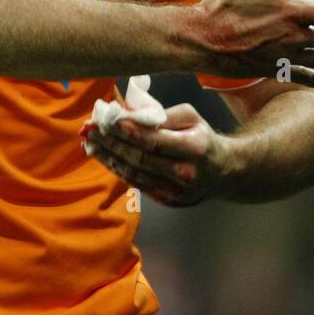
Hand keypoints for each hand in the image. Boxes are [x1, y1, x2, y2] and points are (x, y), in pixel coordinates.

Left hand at [87, 103, 225, 206]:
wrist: (223, 172)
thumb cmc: (202, 138)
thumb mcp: (190, 117)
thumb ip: (161, 115)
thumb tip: (127, 113)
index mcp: (195, 148)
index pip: (154, 140)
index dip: (128, 131)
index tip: (107, 120)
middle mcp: (185, 173)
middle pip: (140, 158)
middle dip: (112, 142)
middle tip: (91, 129)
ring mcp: (175, 191)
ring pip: (134, 173)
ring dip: (109, 156)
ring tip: (90, 142)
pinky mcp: (167, 200)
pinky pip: (136, 183)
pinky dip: (118, 168)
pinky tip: (104, 156)